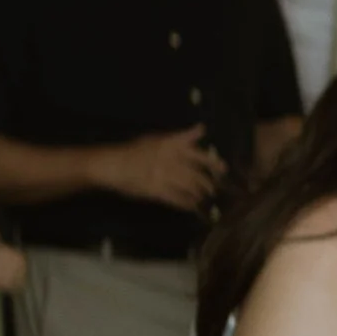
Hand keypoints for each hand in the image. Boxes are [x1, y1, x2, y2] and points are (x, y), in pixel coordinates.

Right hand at [103, 127, 227, 214]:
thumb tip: (202, 129)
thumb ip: (181, 136)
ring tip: (203, 197)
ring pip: (190, 187)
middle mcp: (170, 160)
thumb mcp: (158, 138)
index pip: (198, 154)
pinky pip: (177, 199)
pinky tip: (192, 206)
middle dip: (208, 183)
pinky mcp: (157, 191)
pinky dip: (187, 204)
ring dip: (199, 194)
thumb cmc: (135, 150)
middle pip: (196, 174)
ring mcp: (164, 176)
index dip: (212, 162)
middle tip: (213, 189)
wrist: (113, 164)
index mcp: (171, 145)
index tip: (223, 168)